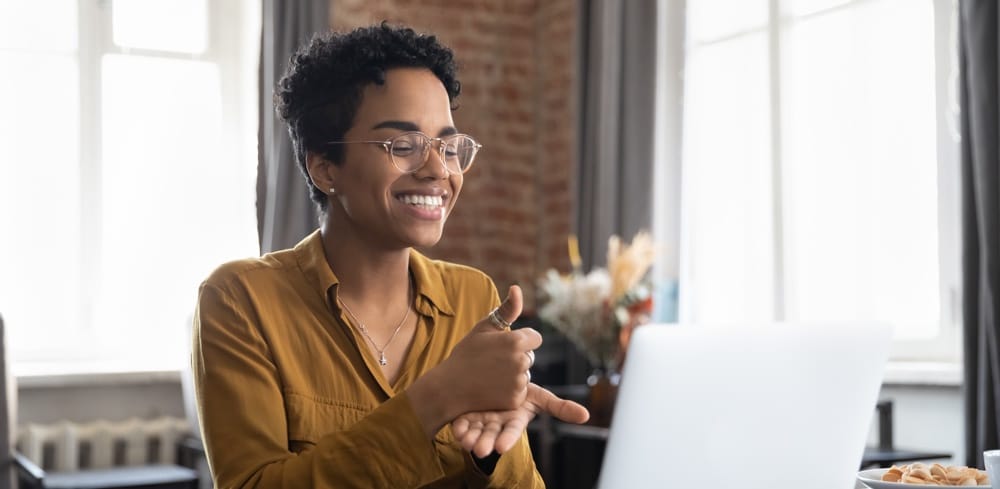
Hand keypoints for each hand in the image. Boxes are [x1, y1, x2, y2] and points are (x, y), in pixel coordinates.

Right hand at [410, 285, 541, 436]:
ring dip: (513, 374)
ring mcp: (519, 382)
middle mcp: (521, 361)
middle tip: (492, 361)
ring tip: (490, 375)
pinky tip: (492, 388)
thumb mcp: (484, 328)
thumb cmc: (466, 353)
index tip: (503, 345)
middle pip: (530, 356)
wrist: (449, 387)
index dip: (521, 340)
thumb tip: (518, 288)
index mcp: (516, 341)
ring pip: (525, 374)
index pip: (535, 338)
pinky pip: (520, 391)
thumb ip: (506, 309)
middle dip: (517, 357)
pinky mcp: (516, 400)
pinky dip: (509, 391)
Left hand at [452, 383, 589, 457]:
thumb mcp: (539, 397)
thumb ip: (560, 407)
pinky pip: (462, 423)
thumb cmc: (520, 391)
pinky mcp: (467, 416)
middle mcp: (498, 422)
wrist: (496, 379)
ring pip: (476, 432)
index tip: (501, 448)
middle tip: (480, 449)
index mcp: (515, 418)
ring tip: (466, 442)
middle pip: (492, 435)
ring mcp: (482, 420)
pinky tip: (457, 430)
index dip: (507, 439)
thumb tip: (586, 416)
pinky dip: (460, 428)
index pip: (513, 431)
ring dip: (471, 439)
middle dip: (486, 443)